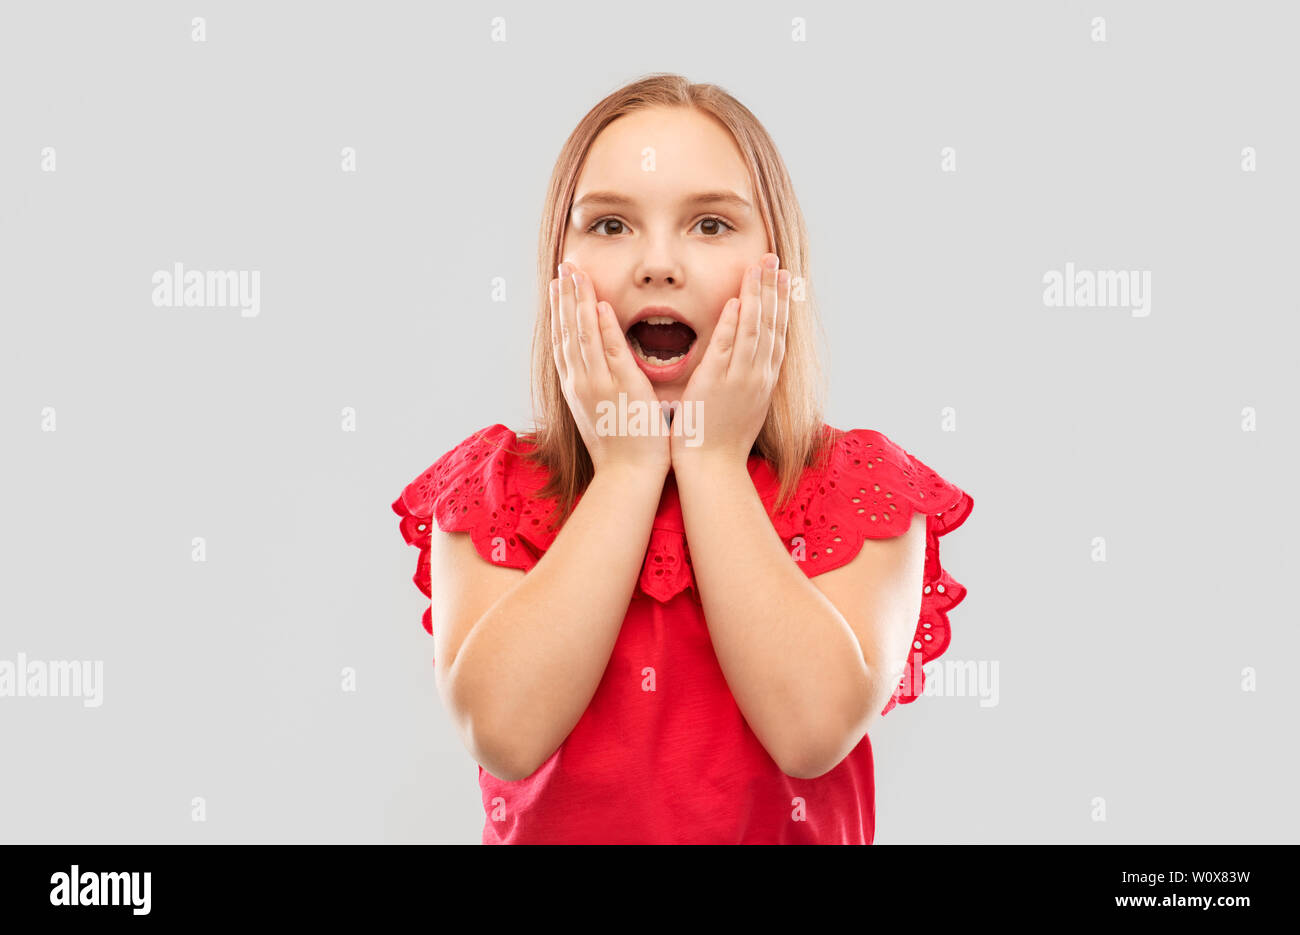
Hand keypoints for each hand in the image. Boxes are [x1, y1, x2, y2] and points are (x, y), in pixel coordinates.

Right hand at [551, 261, 671, 478]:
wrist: (626, 477)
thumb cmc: (619, 449)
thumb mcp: (598, 413)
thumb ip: (594, 388)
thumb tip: (593, 368)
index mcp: (576, 388)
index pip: (563, 342)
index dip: (559, 312)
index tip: (557, 287)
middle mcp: (581, 383)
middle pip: (567, 332)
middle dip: (564, 298)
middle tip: (562, 268)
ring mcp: (599, 385)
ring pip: (583, 337)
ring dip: (578, 303)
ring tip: (574, 275)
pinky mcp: (622, 389)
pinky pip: (611, 353)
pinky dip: (603, 329)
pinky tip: (599, 306)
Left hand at [671, 252, 789, 470]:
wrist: (712, 466)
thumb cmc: (720, 439)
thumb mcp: (742, 405)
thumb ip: (745, 378)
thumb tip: (747, 357)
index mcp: (763, 380)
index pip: (776, 334)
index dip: (781, 304)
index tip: (783, 278)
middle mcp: (757, 376)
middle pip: (772, 325)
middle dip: (774, 290)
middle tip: (776, 260)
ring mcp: (740, 379)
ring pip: (755, 330)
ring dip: (758, 297)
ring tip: (760, 268)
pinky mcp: (718, 383)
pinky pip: (728, 348)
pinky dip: (735, 324)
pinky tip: (738, 301)